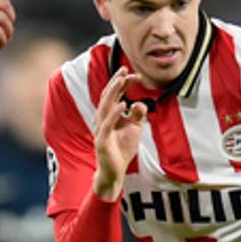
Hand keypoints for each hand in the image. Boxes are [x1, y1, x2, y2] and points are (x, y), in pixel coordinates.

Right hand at [91, 67, 145, 199]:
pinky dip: (114, 114)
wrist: (115, 171)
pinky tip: (122, 104)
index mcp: (109, 115)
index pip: (114, 95)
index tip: (134, 74)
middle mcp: (102, 119)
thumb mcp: (134, 128)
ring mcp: (100, 130)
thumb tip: (139, 103)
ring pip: (105, 107)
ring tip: (122, 81)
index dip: (122, 83)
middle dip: (117, 82)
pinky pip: (107, 125)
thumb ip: (138, 115)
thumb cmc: (122, 149)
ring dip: (113, 92)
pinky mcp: (102, 141)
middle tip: (126, 70)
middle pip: (107, 96)